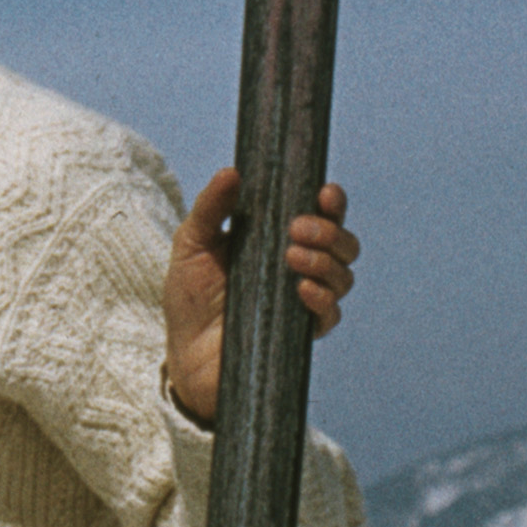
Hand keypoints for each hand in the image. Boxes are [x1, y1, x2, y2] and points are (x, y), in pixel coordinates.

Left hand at [162, 170, 355, 424]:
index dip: (333, 203)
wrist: (182, 354)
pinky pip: (330, 315)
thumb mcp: (191, 246)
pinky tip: (302, 289)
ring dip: (325, 261)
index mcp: (281, 242)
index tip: (325, 192)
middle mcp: (301, 270)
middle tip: (298, 228)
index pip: (323, 216)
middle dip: (330, 231)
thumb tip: (231, 172)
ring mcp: (304, 302)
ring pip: (343, 276)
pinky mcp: (301, 335)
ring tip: (292, 257)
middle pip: (344, 244)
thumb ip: (210, 209)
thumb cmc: (190, 299)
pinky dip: (321, 299)